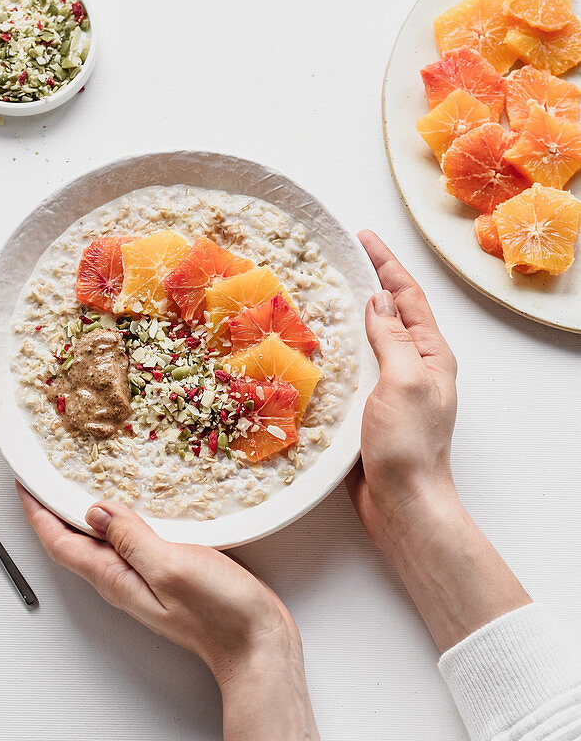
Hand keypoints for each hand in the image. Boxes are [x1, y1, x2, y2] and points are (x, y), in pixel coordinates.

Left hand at [17, 485, 319, 740]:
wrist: (258, 646)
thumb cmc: (219, 613)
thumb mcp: (170, 566)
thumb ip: (130, 537)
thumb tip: (93, 510)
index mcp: (115, 578)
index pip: (61, 543)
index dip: (37, 512)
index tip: (22, 482)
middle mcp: (123, 579)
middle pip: (74, 541)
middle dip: (54, 508)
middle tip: (44, 470)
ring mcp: (145, 577)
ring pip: (102, 540)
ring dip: (87, 511)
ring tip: (78, 478)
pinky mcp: (168, 572)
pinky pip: (132, 540)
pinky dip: (123, 517)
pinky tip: (134, 502)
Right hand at [347, 232, 529, 651]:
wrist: (401, 503)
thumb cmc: (409, 444)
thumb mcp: (403, 380)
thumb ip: (391, 337)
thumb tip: (377, 300)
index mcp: (430, 354)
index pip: (407, 296)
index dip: (385, 264)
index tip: (362, 237)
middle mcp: (412, 366)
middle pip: (388, 312)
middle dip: (365, 282)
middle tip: (336, 257)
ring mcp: (388, 387)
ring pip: (366, 338)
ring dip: (344, 314)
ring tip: (318, 291)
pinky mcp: (366, 408)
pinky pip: (350, 367)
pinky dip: (333, 349)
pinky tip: (310, 344)